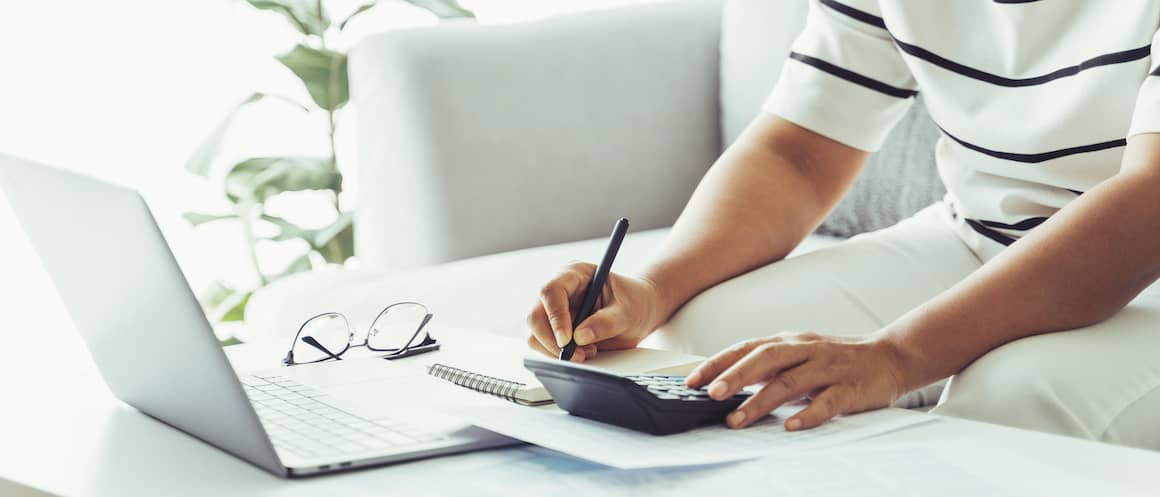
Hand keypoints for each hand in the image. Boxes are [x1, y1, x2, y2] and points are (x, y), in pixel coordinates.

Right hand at [526, 262, 664, 361]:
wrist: (640, 311)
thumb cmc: (634, 302)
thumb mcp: (627, 312)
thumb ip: (605, 322)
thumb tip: (579, 336)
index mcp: (574, 274)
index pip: (551, 291)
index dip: (555, 316)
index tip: (567, 340)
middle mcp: (559, 290)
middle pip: (535, 315)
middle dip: (552, 340)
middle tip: (575, 355)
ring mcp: (554, 310)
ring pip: (535, 334)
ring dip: (556, 350)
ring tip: (586, 352)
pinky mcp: (554, 329)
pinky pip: (543, 345)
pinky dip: (560, 355)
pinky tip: (583, 352)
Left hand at [685, 332, 906, 429]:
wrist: (890, 356)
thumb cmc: (835, 359)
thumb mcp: (798, 356)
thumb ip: (767, 368)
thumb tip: (725, 383)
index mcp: (788, 342)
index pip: (746, 348)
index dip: (718, 362)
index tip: (692, 380)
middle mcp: (805, 350)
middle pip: (765, 359)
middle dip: (735, 376)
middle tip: (711, 394)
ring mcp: (828, 368)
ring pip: (790, 382)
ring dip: (760, 402)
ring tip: (737, 420)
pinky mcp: (849, 388)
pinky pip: (827, 402)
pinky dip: (808, 414)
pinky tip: (791, 427)